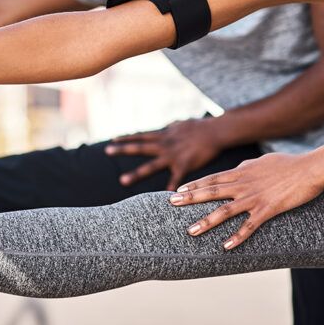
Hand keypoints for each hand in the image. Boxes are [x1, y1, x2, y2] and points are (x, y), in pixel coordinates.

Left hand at [104, 117, 225, 190]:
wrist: (216, 131)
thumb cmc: (201, 127)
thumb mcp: (182, 124)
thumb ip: (172, 127)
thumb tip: (169, 125)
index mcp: (164, 136)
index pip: (141, 136)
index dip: (126, 138)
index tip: (112, 140)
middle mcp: (165, 145)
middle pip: (140, 147)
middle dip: (123, 149)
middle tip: (107, 151)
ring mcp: (173, 156)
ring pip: (150, 166)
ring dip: (136, 174)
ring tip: (122, 181)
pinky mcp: (184, 165)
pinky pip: (174, 180)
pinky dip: (169, 189)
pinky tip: (163, 200)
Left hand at [168, 151, 323, 249]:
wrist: (310, 168)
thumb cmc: (288, 164)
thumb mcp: (262, 161)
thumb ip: (247, 165)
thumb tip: (238, 166)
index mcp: (242, 171)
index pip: (212, 178)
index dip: (194, 184)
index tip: (178, 189)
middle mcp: (243, 184)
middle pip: (211, 191)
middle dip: (190, 198)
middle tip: (172, 203)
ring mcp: (254, 197)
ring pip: (225, 211)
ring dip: (207, 222)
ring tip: (191, 231)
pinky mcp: (268, 209)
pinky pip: (249, 226)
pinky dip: (237, 237)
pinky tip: (226, 247)